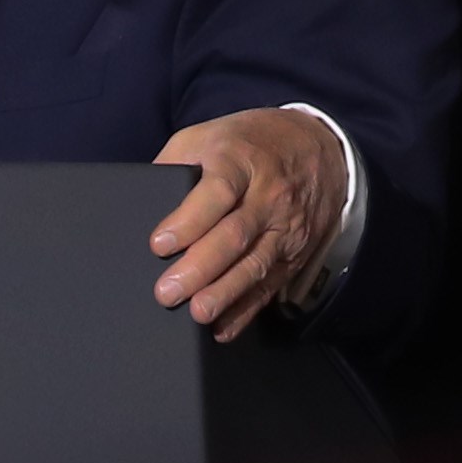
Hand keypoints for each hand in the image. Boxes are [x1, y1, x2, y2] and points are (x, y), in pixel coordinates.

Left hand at [150, 109, 348, 341]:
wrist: (320, 147)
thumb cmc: (251, 144)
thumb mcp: (209, 135)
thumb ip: (174, 161)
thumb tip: (141, 194)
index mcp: (240, 161)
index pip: (217, 192)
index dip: (189, 220)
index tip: (159, 244)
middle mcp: (268, 195)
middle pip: (235, 235)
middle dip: (200, 268)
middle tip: (167, 291)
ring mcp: (285, 227)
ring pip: (255, 264)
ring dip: (225, 293)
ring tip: (198, 313)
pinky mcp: (294, 252)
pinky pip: (270, 285)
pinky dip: (246, 309)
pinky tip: (223, 327)